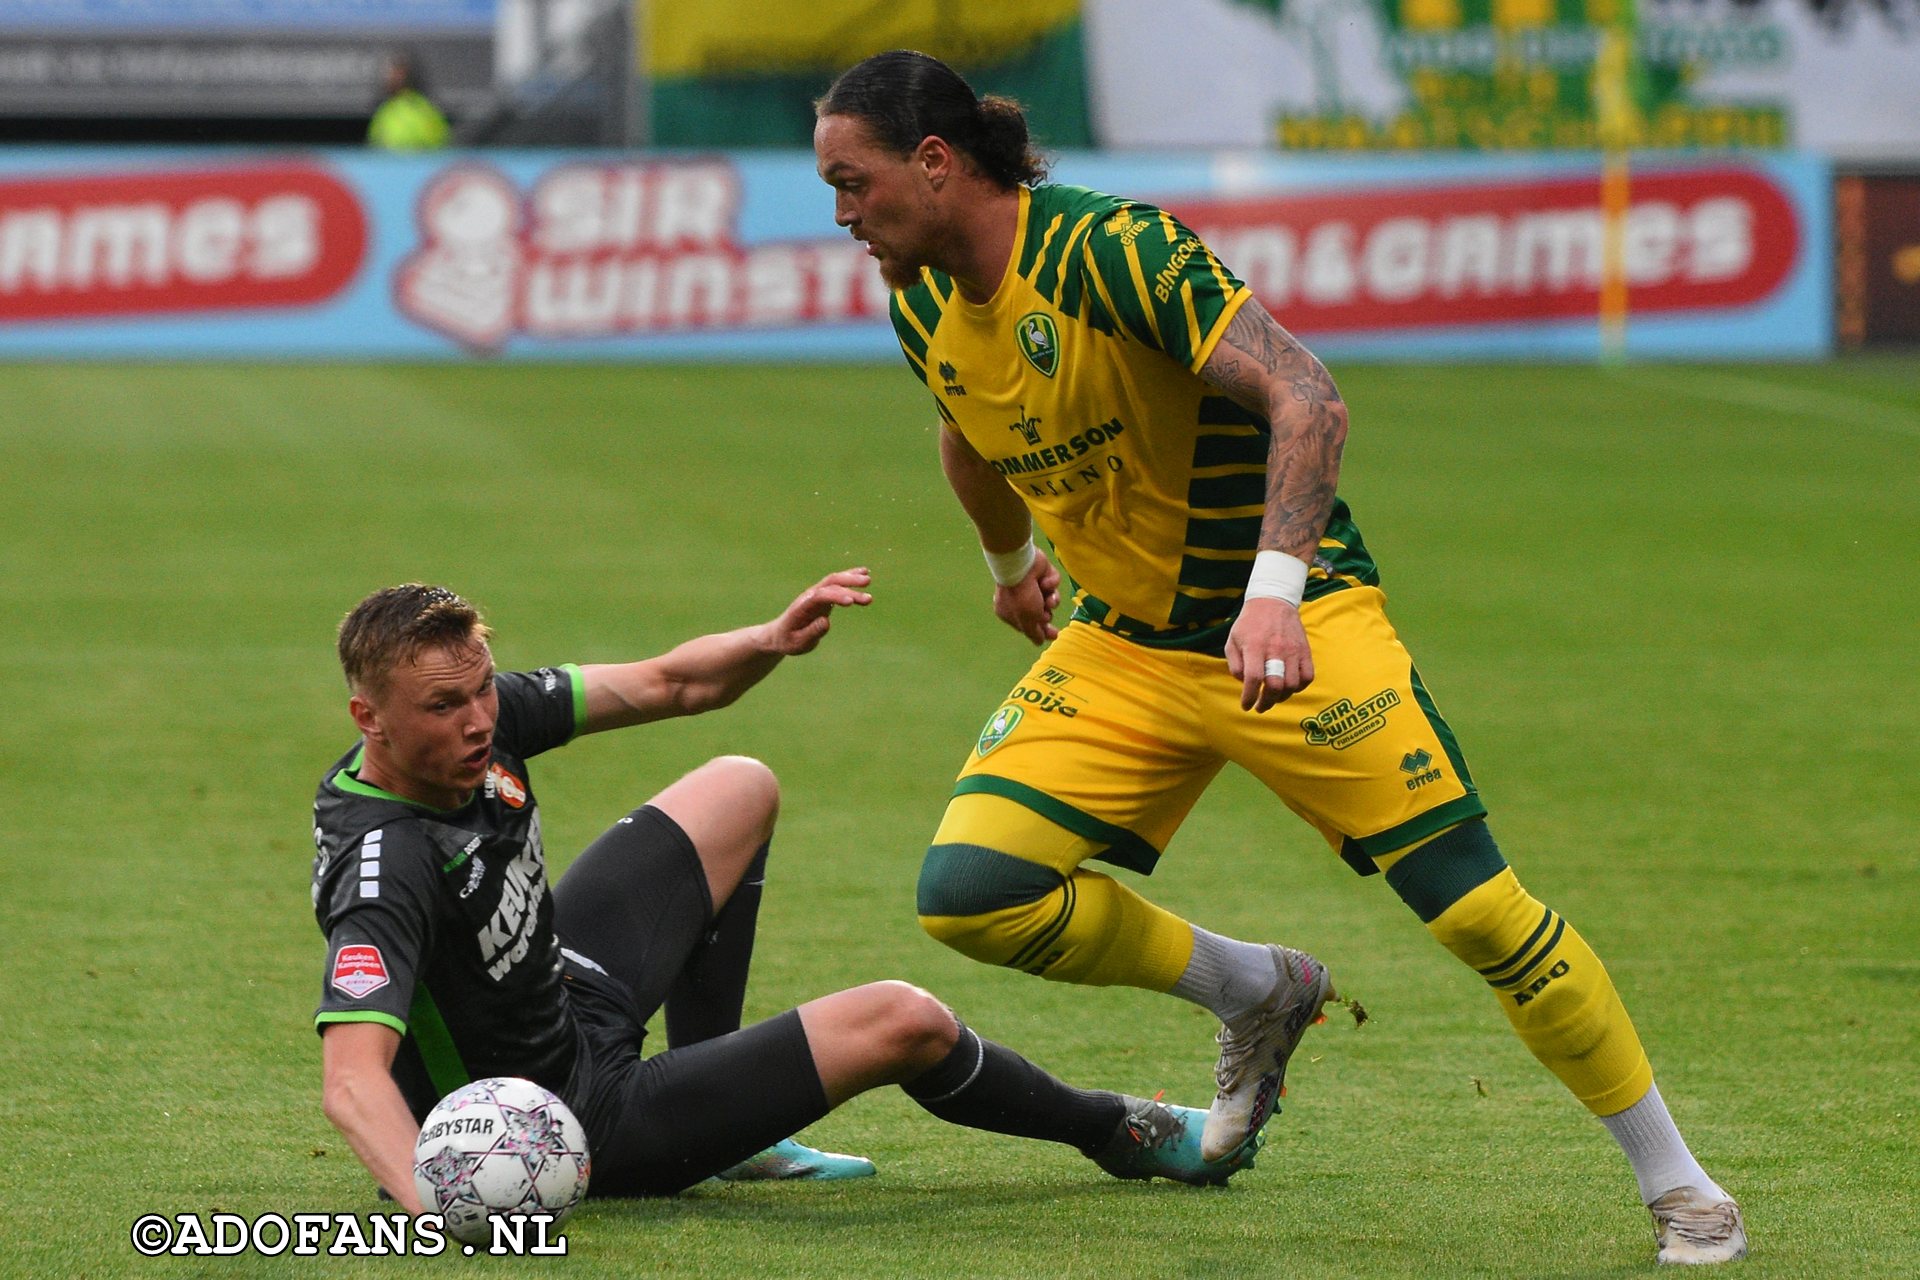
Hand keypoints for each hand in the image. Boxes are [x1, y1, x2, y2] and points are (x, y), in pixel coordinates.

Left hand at [765, 567, 872, 655]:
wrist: (780, 634)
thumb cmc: (789, 641)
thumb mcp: (798, 643)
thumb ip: (811, 632)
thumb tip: (826, 621)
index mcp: (802, 607)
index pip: (820, 596)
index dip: (835, 597)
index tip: (851, 602)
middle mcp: (810, 596)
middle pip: (829, 584)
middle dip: (847, 583)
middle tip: (866, 585)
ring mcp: (816, 594)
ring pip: (834, 581)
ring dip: (851, 578)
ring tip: (868, 579)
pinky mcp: (823, 596)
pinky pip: (837, 584)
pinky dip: (850, 577)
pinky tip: (864, 572)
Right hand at [993, 549, 1060, 645]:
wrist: (1022, 565)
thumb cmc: (1022, 596)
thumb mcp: (1027, 620)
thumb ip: (1034, 633)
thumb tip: (1039, 642)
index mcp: (1011, 611)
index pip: (1029, 625)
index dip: (1041, 630)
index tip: (1054, 635)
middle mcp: (1020, 599)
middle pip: (1041, 613)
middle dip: (1046, 614)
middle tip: (1045, 613)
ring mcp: (1032, 585)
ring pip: (1050, 599)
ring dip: (1052, 600)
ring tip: (1047, 597)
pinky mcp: (1043, 573)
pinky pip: (1053, 582)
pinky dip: (1052, 583)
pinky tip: (1044, 580)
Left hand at [1225, 596, 1313, 711]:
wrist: (1273, 602)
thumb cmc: (1249, 624)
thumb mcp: (1232, 640)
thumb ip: (1235, 665)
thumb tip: (1244, 684)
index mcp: (1254, 646)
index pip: (1254, 678)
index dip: (1249, 697)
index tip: (1246, 706)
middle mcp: (1275, 649)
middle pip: (1275, 685)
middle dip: (1266, 702)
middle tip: (1260, 706)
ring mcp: (1293, 650)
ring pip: (1292, 684)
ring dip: (1282, 697)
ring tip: (1274, 697)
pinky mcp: (1305, 651)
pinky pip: (1308, 676)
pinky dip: (1299, 687)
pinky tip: (1289, 687)